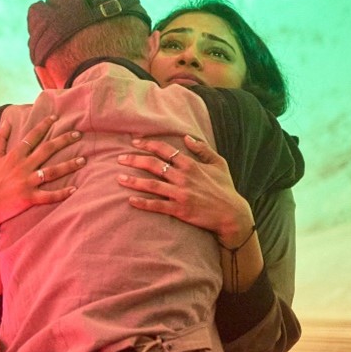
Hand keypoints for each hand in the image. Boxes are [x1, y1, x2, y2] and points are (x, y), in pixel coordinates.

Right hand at [0, 115, 84, 227]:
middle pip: (46, 150)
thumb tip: (6, 122)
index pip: (32, 136)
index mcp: (14, 156)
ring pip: (52, 171)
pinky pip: (48, 195)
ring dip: (69, 165)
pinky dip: (61, 193)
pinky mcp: (29, 198)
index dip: (44, 125)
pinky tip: (74, 189)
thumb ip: (0, 139)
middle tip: (78, 134)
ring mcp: (26, 182)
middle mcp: (22, 166)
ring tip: (83, 160)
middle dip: (63, 140)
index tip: (56, 117)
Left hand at [117, 134, 252, 244]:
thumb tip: (187, 137)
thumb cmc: (225, 188)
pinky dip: (143, 203)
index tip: (135, 142)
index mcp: (191, 165)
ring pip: (152, 184)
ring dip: (133, 181)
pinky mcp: (180, 210)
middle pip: (154, 165)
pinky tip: (130, 200)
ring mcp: (181, 194)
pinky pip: (157, 205)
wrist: (232, 214)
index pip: (166, 150)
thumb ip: (203, 149)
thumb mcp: (219, 164)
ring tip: (118, 178)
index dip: (149, 144)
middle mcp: (184, 177)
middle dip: (134, 160)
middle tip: (120, 158)